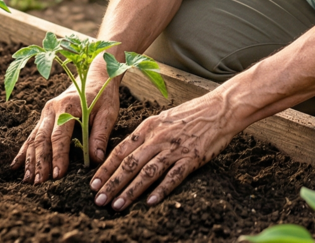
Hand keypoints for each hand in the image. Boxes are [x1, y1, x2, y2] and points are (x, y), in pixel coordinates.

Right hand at [12, 79, 119, 182]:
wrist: (94, 76)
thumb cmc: (103, 96)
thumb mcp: (108, 113)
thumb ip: (100, 135)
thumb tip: (95, 159)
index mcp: (68, 106)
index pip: (60, 136)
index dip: (58, 156)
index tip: (57, 175)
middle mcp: (52, 109)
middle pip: (42, 139)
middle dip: (40, 162)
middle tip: (39, 183)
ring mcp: (45, 113)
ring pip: (34, 139)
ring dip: (30, 160)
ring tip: (28, 181)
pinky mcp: (43, 117)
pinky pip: (31, 136)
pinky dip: (24, 151)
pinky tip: (17, 166)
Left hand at [90, 93, 235, 210]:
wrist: (221, 108)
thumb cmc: (192, 113)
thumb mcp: (163, 117)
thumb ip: (147, 133)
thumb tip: (128, 149)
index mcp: (149, 127)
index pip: (121, 150)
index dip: (105, 169)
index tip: (93, 184)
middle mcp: (158, 138)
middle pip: (129, 164)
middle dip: (111, 184)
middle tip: (99, 200)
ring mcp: (175, 148)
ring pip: (147, 172)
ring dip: (130, 191)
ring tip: (117, 205)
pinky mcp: (192, 158)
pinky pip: (173, 176)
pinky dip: (161, 190)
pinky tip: (150, 202)